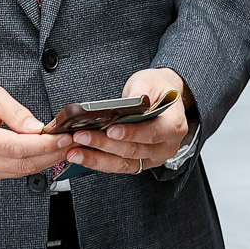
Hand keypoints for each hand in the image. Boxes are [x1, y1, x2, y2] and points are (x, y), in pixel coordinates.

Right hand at [0, 75, 68, 181]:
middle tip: (71, 141)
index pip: (17, 148)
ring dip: (45, 160)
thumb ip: (15, 112)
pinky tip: (43, 150)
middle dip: (52, 155)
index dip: (45, 145)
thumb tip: (37, 128)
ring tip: (62, 145)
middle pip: (22, 165)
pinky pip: (12, 172)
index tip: (64, 137)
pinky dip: (31, 162)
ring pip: (20, 172)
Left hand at [62, 68, 193, 174]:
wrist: (163, 98)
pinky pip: (118, 166)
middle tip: (82, 136)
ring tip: (75, 152)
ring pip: (123, 163)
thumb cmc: (157, 90)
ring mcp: (152, 157)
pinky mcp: (139, 162)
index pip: (153, 133)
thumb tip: (128, 102)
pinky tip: (82, 156)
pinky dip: (99, 162)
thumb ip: (140, 92)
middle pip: (133, 150)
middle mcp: (166, 146)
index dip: (132, 133)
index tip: (111, 130)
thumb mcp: (149, 82)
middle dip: (104, 144)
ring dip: (97, 158)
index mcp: (174, 125)